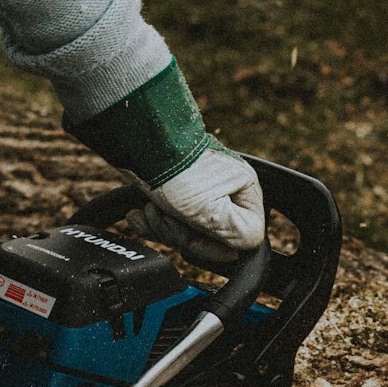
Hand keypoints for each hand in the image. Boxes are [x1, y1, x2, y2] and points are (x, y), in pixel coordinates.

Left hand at [66, 58, 265, 262]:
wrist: (138, 140)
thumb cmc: (175, 171)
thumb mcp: (212, 211)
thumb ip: (241, 234)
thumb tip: (250, 246)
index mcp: (244, 192)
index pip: (240, 240)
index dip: (212, 246)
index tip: (191, 236)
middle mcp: (226, 190)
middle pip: (209, 238)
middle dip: (180, 234)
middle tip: (166, 217)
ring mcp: (201, 190)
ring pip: (186, 232)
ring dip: (162, 228)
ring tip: (150, 209)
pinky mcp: (177, 191)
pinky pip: (168, 221)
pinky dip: (151, 222)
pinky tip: (138, 216)